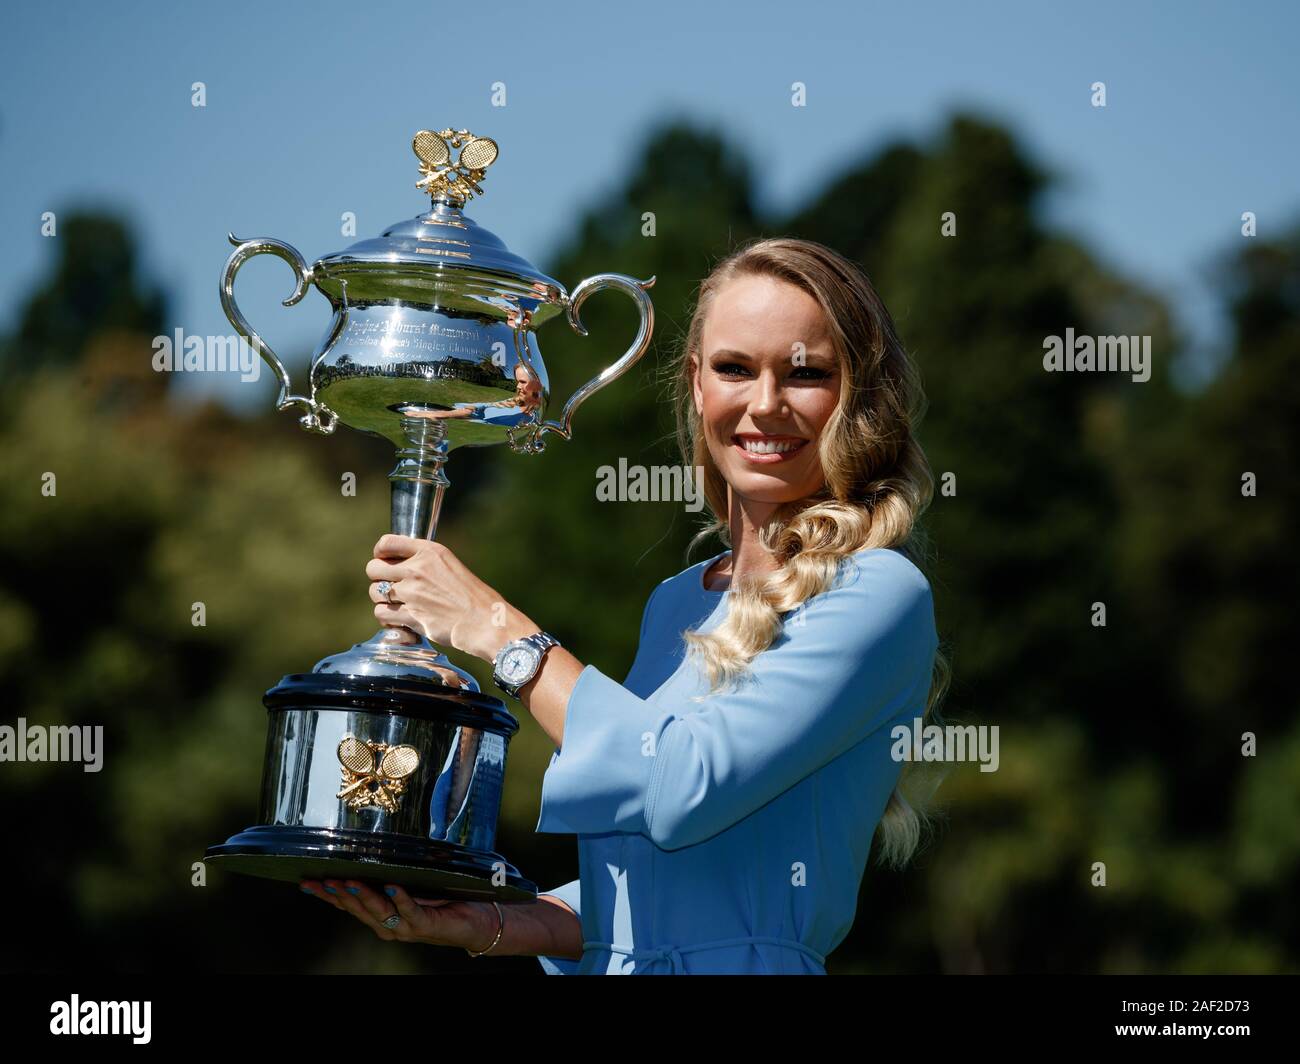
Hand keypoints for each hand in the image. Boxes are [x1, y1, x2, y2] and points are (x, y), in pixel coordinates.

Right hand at [299, 878, 499, 950]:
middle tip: (319, 879)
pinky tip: (392, 887)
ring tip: (348, 881)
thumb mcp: (411, 884)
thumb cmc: (441, 899)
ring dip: (363, 896)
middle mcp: (387, 925)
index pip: (346, 905)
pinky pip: (411, 912)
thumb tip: (370, 845)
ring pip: (378, 911)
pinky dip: (401, 899)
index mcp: (379, 915)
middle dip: (337, 894)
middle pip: (356, 909)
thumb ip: (391, 873)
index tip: (304, 881)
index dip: (325, 894)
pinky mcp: (426, 925)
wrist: (474, 921)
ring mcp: (405, 927)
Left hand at [365, 534, 533, 662]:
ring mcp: (412, 593)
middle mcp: (417, 570)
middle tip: (390, 586)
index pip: (387, 542)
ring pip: (375, 592)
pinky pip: (382, 613)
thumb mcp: (450, 566)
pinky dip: (386, 618)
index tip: (383, 560)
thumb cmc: (472, 596)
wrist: (485, 621)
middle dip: (378, 578)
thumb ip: (424, 562)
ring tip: (396, 604)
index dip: (379, 552)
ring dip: (382, 599)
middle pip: (373, 568)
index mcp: (429, 552)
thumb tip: (399, 566)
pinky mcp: (410, 616)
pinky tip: (398, 619)